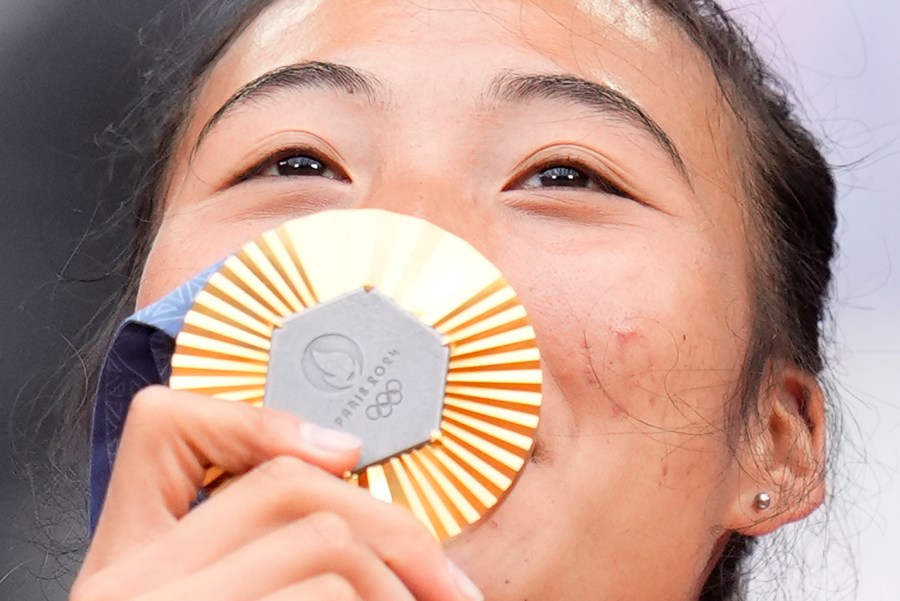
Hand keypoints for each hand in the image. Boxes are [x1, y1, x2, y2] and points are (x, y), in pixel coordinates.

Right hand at [72, 386, 482, 600]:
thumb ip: (254, 560)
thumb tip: (345, 475)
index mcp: (122, 566)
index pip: (167, 430)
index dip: (264, 424)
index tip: (346, 454)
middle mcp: (125, 587)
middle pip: (287, 489)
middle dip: (393, 528)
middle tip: (450, 586)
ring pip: (325, 547)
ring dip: (400, 590)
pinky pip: (330, 600)